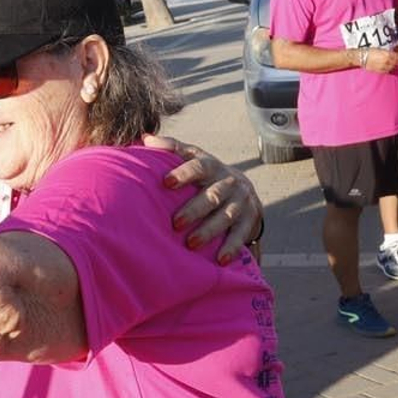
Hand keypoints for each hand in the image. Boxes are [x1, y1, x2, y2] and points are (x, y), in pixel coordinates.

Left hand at [143, 135, 263, 264]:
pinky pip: (242, 234)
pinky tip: (220, 259)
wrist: (243, 189)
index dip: (184, 173)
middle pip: (212, 195)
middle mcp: (228, 182)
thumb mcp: (192, 158)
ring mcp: (241, 201)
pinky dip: (231, 247)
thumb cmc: (205, 175)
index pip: (198, 166)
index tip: (166, 182)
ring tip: (191, 243)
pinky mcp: (250, 219)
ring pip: (227, 216)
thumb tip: (146, 138)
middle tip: (175, 223)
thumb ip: (171, 149)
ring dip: (209, 230)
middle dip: (194, 209)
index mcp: (211, 166)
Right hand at [364, 48, 397, 73]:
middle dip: (397, 60)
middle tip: (396, 59)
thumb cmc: (368, 51)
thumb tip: (393, 54)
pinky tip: (386, 66)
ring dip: (392, 65)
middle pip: (396, 62)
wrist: (361, 57)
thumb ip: (388, 52)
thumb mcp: (380, 49)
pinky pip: (387, 70)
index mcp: (388, 55)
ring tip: (390, 62)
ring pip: (392, 67)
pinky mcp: (379, 71)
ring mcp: (383, 67)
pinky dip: (388, 68)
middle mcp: (387, 61)